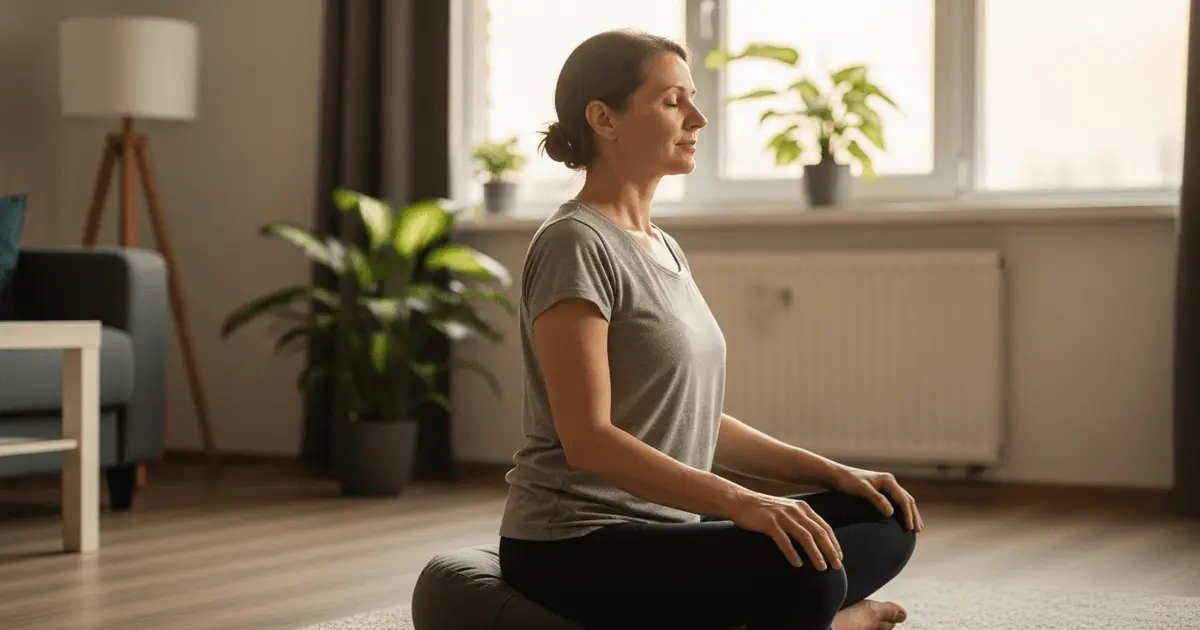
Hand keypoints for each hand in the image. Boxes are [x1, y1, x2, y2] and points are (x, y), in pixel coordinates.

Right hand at [726, 490, 842, 569]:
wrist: (741, 501)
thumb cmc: (764, 510)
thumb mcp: (787, 510)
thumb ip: (800, 520)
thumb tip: (815, 538)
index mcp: (802, 508)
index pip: (824, 527)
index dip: (834, 543)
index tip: (839, 557)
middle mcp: (795, 511)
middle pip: (818, 533)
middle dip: (830, 550)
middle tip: (836, 566)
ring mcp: (783, 516)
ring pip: (805, 537)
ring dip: (815, 554)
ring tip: (821, 567)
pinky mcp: (769, 523)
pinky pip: (784, 541)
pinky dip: (792, 553)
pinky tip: (797, 564)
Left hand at [832, 466, 923, 532]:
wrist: (836, 475)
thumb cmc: (847, 482)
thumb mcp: (862, 490)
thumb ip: (877, 499)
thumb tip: (891, 512)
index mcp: (888, 481)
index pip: (903, 499)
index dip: (908, 514)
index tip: (911, 528)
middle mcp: (889, 482)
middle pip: (907, 500)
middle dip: (914, 515)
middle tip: (918, 530)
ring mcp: (885, 486)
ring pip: (903, 501)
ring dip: (910, 513)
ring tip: (916, 527)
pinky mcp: (880, 491)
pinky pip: (896, 502)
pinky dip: (902, 511)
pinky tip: (902, 520)